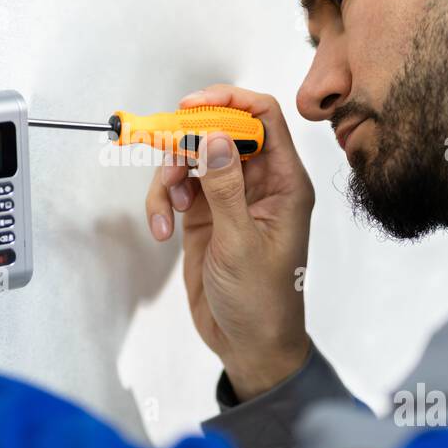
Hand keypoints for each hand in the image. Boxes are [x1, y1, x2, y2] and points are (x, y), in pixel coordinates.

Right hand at [145, 85, 314, 400]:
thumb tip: (214, 137)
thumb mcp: (241, 243)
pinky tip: (163, 229)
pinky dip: (163, 202)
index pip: (264, 119)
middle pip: (221, 132)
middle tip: (166, 150)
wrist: (249, 345)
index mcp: (284, 184)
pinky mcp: (205, 217)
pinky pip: (178, 189)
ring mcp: (230, 198)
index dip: (230, 102)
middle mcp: (259, 184)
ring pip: (193, 159)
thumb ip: (225, 188)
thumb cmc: (262, 301)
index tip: (192, 106)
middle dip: (188, 139)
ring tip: (168, 209)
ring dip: (171, 176)